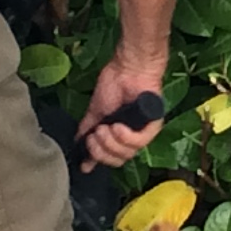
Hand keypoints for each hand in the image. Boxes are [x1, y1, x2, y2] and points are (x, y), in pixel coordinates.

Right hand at [77, 54, 167, 170]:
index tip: (87, 150)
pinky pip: (140, 142)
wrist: (126, 70)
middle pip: (119, 160)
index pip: (112, 160)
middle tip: (95, 135)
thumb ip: (86, 131)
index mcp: (119, 137)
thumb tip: (77, 145)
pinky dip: (125, 137)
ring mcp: (143, 132)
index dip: (99, 158)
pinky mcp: (153, 125)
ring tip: (106, 127)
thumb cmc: (113, 86)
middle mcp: (132, 138)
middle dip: (102, 150)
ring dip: (111, 142)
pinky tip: (118, 127)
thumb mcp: (95, 113)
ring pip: (128, 153)